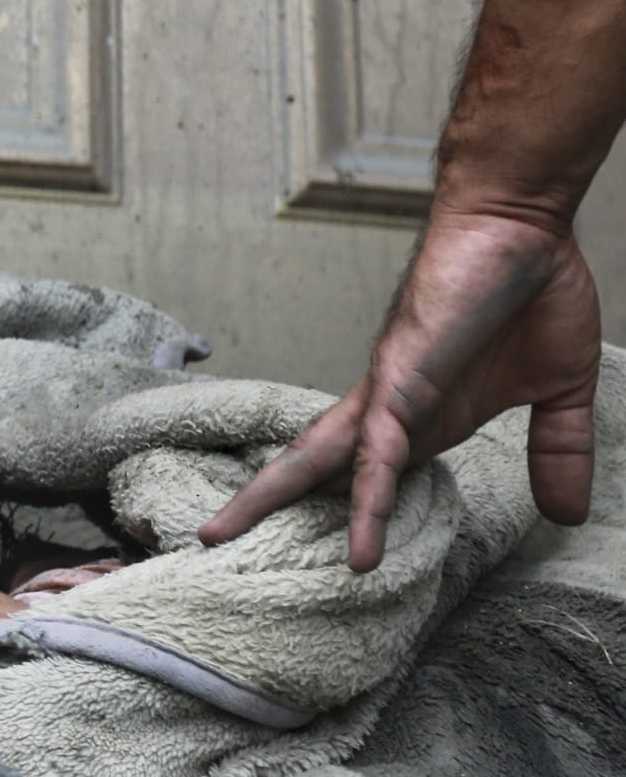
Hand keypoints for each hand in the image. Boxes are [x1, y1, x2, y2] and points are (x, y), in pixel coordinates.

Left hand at [201, 205, 602, 569]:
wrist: (522, 226)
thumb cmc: (531, 293)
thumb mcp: (556, 393)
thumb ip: (557, 453)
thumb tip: (567, 515)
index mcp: (424, 417)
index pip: (366, 475)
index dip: (341, 510)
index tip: (315, 551)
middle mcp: (391, 409)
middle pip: (311, 464)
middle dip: (260, 499)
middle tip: (209, 537)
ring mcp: (389, 393)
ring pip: (320, 459)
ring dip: (274, 500)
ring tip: (226, 541)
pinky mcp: (402, 379)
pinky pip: (378, 451)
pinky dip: (367, 499)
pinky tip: (361, 542)